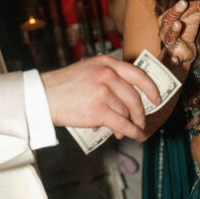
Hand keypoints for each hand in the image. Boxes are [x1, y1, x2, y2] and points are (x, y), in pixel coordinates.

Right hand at [41, 54, 160, 138]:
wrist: (43, 97)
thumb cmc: (64, 87)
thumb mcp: (88, 70)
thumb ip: (109, 77)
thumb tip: (130, 99)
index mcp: (106, 63)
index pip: (137, 74)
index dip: (150, 88)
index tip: (156, 98)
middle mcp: (107, 75)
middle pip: (134, 97)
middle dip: (140, 113)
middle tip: (140, 121)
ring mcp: (103, 92)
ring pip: (126, 112)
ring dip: (128, 123)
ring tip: (123, 130)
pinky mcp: (99, 110)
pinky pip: (123, 124)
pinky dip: (131, 132)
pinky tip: (134, 135)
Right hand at [159, 0, 199, 65]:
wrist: (185, 50)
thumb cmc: (186, 30)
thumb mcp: (193, 17)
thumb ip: (198, 9)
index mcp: (168, 17)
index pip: (181, 8)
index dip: (195, 5)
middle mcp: (165, 28)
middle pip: (169, 18)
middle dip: (176, 11)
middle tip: (183, 3)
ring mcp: (168, 41)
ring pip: (170, 36)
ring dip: (174, 30)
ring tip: (178, 24)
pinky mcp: (174, 54)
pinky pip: (174, 57)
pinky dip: (174, 58)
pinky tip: (175, 59)